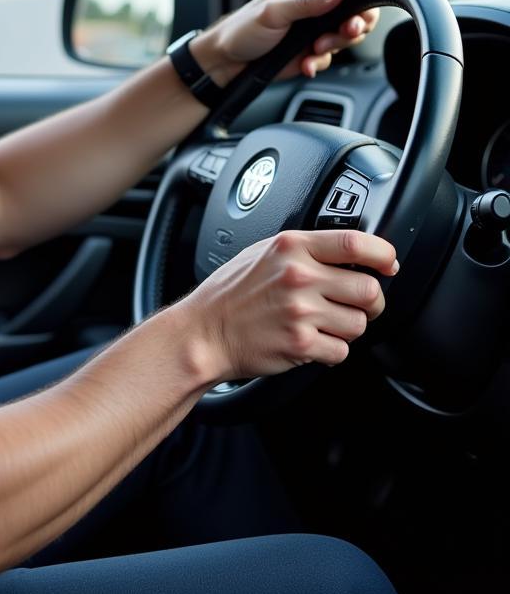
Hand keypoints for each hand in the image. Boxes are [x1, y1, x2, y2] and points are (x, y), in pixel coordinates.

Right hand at [179, 229, 398, 382]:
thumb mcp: (263, 252)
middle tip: (357, 304)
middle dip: (370, 301)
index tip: (389, 264)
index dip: (383, 254)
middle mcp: (298, 276)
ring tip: (324, 324)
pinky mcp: (301, 343)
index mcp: (291, 247)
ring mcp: (300, 311)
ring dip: (348, 328)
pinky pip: (342, 351)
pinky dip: (332, 351)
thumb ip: (304, 249)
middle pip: (368, 289)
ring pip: (360, 323)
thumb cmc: (231, 293)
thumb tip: (351, 253)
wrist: (204, 331)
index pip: (355, 243)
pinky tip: (311, 341)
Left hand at [192, 0, 380, 83]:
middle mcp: (314, 2)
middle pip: (356, 9)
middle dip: (354, 25)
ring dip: (336, 46)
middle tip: (346, 33)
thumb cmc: (241, 30)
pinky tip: (305, 65)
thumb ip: (307, 3)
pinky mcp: (311, 49)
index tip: (363, 12)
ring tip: (315, 50)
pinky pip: (330, 56)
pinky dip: (321, 62)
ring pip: (347, 35)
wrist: (226, 62)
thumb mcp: (273, 14)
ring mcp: (315, 27)